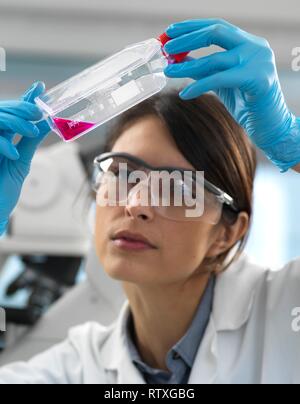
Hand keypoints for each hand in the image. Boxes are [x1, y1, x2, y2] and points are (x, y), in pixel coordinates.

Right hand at [0, 82, 50, 234]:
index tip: (41, 87)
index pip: (15, 113)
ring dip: (15, 122)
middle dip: (21, 108)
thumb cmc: (4, 188)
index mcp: (3, 137)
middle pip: (4, 111)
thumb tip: (48, 123)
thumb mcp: (22, 161)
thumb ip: (32, 141)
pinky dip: (4, 144)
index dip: (27, 99)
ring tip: (31, 130)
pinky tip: (14, 153)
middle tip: (38, 111)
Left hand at [164, 19, 299, 171]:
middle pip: (217, 32)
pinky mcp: (258, 80)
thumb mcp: (221, 81)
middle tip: (166, 47)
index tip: (170, 31)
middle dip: (188, 38)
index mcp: (249, 43)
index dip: (192, 27)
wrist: (269, 125)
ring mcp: (258, 62)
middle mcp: (255, 47)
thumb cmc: (246, 103)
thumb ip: (203, 68)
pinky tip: (184, 94)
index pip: (218, 26)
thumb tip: (178, 59)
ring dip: (187, 65)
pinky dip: (199, 86)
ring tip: (168, 71)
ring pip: (215, 59)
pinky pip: (220, 80)